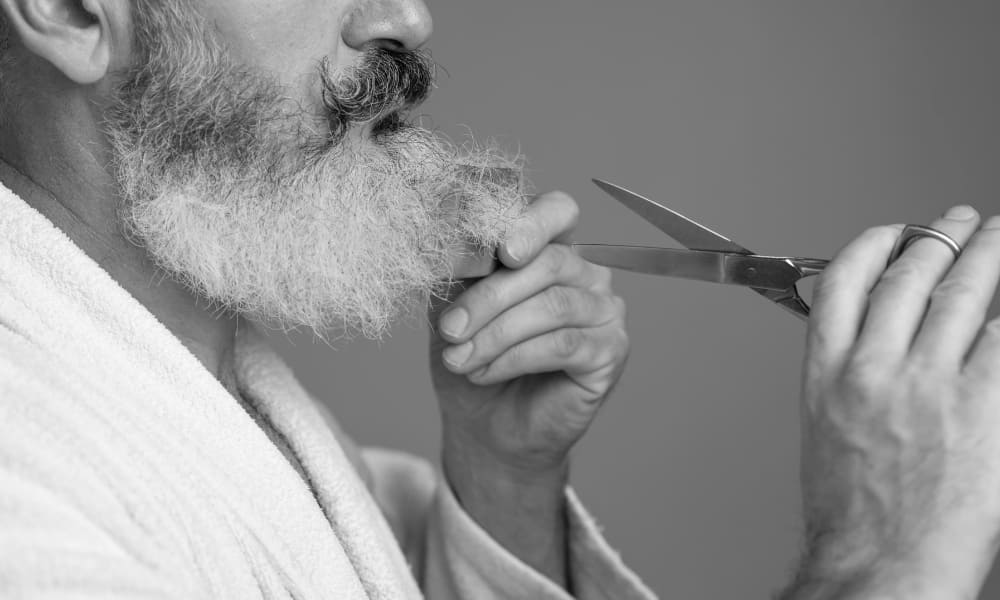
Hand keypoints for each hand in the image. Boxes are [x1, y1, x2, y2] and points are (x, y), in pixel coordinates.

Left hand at [428, 191, 626, 582]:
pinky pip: (563, 344)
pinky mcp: (611, 352)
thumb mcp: (451, 304)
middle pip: (548, 262)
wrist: (482, 426)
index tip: (500, 251)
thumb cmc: (470, 356)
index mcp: (550, 247)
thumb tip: (454, 235)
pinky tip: (485, 373)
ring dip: (495, 333)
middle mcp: (586, 273)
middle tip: (449, 329)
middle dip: (489, 296)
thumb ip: (457, 266)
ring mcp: (604, 312)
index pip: (557, 211)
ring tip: (458, 360)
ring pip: (552, 306)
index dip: (531, 222)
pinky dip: (515, 358)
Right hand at [783, 206, 999, 598]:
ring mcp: (931, 386)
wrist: (880, 566)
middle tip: (960, 220)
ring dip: (987, 255)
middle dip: (940, 236)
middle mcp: (875, 369)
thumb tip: (880, 336)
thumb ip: (848, 374)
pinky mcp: (984, 409)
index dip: (874, 244)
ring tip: (999, 238)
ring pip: (963, 295)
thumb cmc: (852, 515)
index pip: (844, 283)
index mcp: (827, 373)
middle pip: (911, 276)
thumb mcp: (826, 429)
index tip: (893, 232)